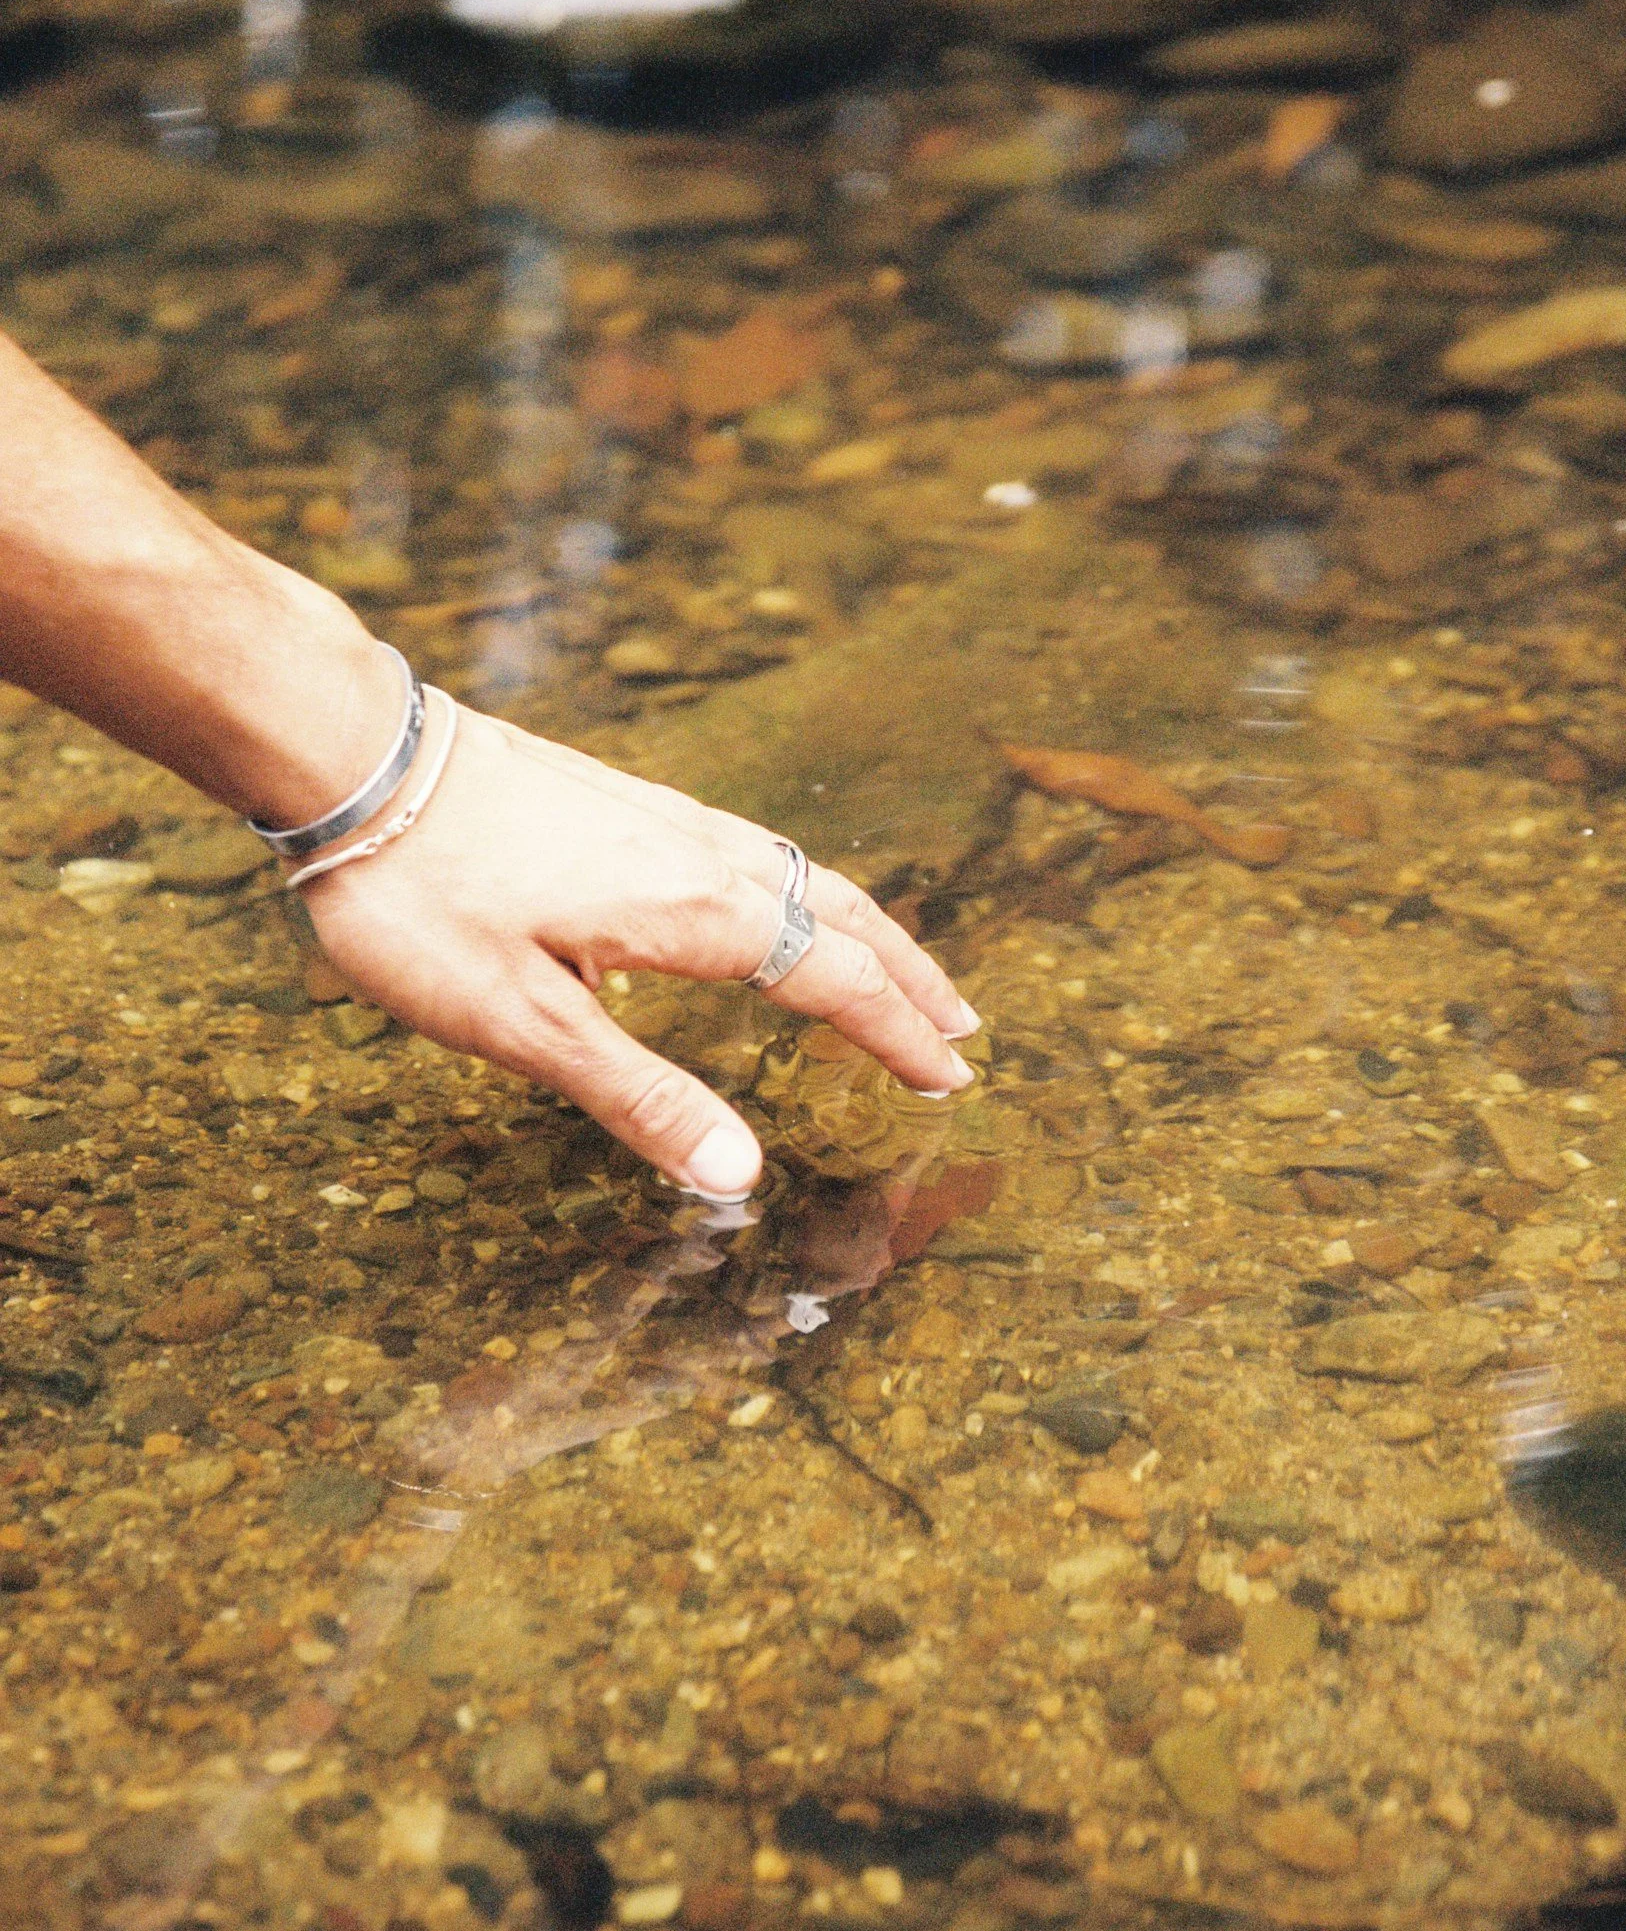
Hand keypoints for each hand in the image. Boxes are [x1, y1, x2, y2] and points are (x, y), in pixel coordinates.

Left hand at [298, 701, 978, 1197]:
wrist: (357, 753)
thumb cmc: (425, 896)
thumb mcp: (521, 1022)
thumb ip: (636, 1096)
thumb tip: (740, 1178)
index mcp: (697, 913)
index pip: (834, 980)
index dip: (897, 1035)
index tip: (947, 1081)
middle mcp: (702, 853)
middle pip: (842, 915)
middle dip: (908, 977)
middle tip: (962, 1030)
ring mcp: (664, 815)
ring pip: (804, 873)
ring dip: (867, 928)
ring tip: (902, 967)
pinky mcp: (624, 798)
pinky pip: (756, 849)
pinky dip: (808, 890)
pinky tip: (778, 902)